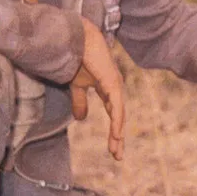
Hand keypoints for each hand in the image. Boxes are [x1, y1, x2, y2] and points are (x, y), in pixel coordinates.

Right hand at [71, 17, 125, 159]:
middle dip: (118, 137)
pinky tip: (117, 133)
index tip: (113, 148)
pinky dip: (117, 120)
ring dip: (118, 133)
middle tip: (118, 156)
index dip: (113, 130)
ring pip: (119, 114)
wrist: (77, 39)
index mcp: (108, 90)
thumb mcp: (76, 86)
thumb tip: (81, 119)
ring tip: (116, 150)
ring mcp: (115, 85)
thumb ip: (80, 101)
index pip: (113, 113)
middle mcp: (115, 89)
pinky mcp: (113, 83)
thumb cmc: (77, 58)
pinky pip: (116, 105)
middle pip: (119, 117)